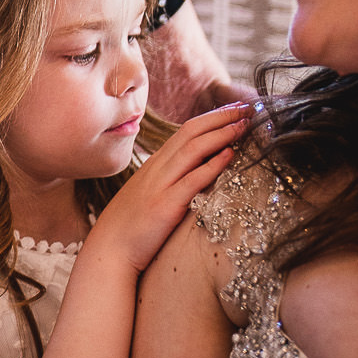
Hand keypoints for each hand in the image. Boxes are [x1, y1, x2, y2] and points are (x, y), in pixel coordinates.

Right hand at [95, 101, 249, 271]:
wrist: (109, 250)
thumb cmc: (131, 228)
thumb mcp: (149, 196)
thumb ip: (169, 182)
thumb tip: (195, 175)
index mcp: (154, 165)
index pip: (186, 132)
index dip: (212, 118)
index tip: (235, 110)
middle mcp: (157, 169)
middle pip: (191, 132)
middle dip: (221, 117)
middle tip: (248, 107)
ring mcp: (160, 185)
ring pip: (192, 149)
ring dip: (221, 134)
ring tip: (245, 124)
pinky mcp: (164, 205)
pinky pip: (191, 180)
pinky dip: (211, 165)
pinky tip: (229, 155)